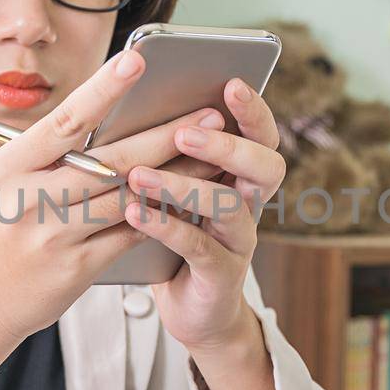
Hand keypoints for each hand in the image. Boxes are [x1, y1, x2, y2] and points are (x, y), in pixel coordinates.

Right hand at [0, 48, 226, 389]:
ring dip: (179, 176)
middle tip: (210, 117)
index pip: (66, 120)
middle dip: (167, 136)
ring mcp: (55, 234)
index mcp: (12, 164)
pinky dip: (164, 215)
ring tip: (214, 158)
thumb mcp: (7, 182)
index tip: (138, 61)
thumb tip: (109, 111)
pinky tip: (193, 202)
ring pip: (131, 197)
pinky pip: (131, 234)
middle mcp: (32, 197)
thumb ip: (50, 153)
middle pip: (112, 160)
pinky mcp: (77, 267)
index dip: (103, 90)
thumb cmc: (0, 231)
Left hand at [123, 76, 286, 353]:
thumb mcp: (171, 189)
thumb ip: (163, 153)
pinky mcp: (220, 274)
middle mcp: (249, 203)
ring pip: (228, 206)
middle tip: (187, 132)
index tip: (231, 82)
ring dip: (183, 186)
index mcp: (240, 175)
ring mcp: (238, 240)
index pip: (261, 135)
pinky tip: (135, 212)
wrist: (187, 307)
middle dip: (228, 145)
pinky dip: (166, 226)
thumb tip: (124, 102)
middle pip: (265, 166)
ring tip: (140, 174)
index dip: (252, 110)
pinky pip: (199, 246)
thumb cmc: (172, 236)